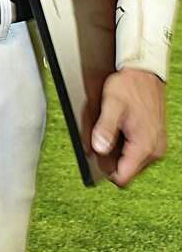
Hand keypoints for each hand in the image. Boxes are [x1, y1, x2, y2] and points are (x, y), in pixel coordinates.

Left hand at [91, 67, 166, 187]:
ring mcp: (156, 146)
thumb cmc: (129, 87)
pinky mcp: (155, 140)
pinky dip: (126, 146)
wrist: (145, 74)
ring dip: (119, 153)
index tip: (95, 160)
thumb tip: (99, 149)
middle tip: (101, 140)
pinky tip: (119, 131)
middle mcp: (154, 150)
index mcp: (144, 145)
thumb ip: (105, 128)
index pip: (123, 177)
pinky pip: (138, 153)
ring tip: (111, 132)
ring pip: (132, 163)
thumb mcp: (112, 105)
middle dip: (111, 161)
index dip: (105, 172)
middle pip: (127, 171)